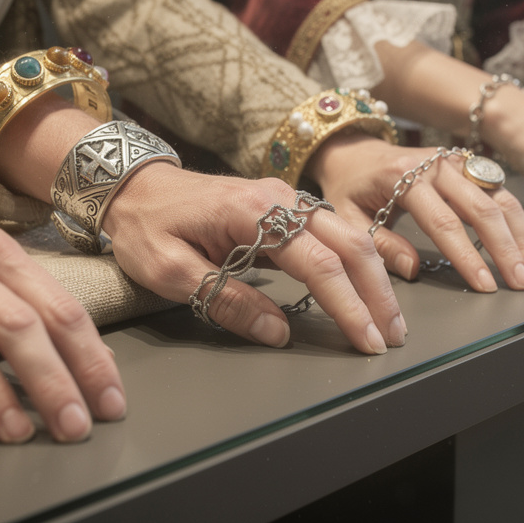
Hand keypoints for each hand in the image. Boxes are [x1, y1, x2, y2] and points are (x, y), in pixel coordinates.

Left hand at [102, 163, 404, 354]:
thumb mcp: (170, 271)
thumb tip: (277, 332)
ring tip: (386, 320)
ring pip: (348, 236)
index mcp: (254, 213)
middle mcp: (280, 198)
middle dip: (376, 293)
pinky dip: (355, 263)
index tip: (365, 339)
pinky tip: (363, 289)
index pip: (318, 263)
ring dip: (372, 278)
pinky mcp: (284, 208)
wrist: (132, 183)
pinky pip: (332, 233)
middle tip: (391, 337)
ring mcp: (285, 199)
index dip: (347, 305)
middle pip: (349, 244)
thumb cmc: (146, 225)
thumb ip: (226, 300)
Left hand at [309, 134, 523, 291]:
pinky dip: (516, 220)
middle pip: (481, 209)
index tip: (484, 285)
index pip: (444, 223)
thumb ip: (379, 244)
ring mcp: (455, 161)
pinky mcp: (467, 164)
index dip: (467, 257)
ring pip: (499, 198)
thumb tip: (413, 269)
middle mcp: (436, 165)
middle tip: (520, 283)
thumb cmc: (350, 186)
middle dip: (505, 250)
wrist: (354, 149)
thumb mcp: (349, 217)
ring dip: (520, 236)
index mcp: (404, 176)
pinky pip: (499, 191)